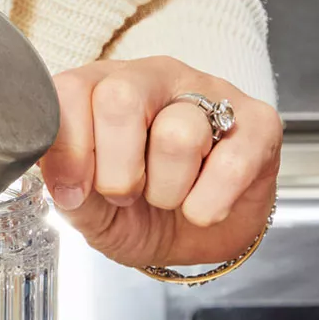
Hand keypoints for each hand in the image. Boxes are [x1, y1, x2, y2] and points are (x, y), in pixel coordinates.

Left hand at [40, 56, 281, 268]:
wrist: (193, 240)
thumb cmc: (137, 212)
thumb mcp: (89, 209)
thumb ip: (66, 185)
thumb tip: (60, 178)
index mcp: (100, 89)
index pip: (70, 90)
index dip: (68, 148)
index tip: (74, 191)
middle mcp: (152, 79)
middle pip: (120, 99)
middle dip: (117, 171)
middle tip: (127, 195)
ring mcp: (208, 92)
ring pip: (177, 134)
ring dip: (167, 191)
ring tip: (170, 197)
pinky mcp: (258, 122)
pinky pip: (231, 163)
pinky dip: (210, 203)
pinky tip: (204, 206)